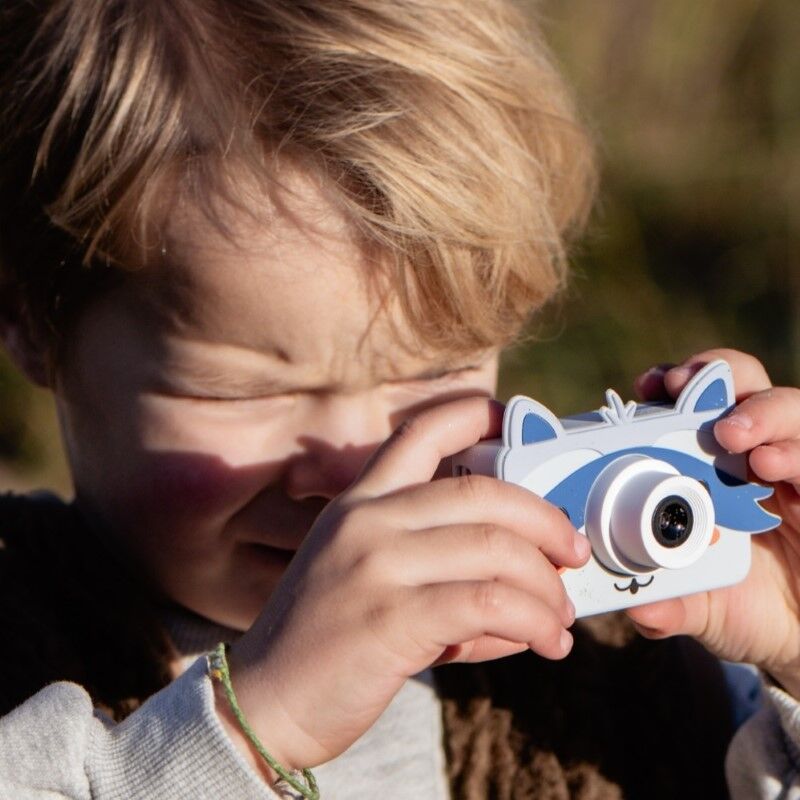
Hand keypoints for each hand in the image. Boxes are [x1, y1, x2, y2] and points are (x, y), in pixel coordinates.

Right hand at [223, 396, 589, 774]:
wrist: (264, 701)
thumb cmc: (325, 641)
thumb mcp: (367, 578)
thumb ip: (438, 568)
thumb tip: (527, 585)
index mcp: (360, 502)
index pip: (419, 431)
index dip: (470, 414)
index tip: (509, 419)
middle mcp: (367, 519)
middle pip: (483, 492)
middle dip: (546, 521)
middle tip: (572, 555)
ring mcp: (375, 563)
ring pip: (496, 549)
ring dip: (547, 588)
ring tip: (560, 620)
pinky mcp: (389, 617)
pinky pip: (488, 604)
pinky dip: (532, 622)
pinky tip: (545, 643)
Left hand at [627, 348, 799, 694]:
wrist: (797, 639)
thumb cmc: (742, 606)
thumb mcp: (701, 608)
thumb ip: (671, 605)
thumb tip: (642, 610)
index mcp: (711, 470)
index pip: (699, 404)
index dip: (679, 384)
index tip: (652, 385)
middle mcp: (755, 460)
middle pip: (746, 388)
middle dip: (716, 377)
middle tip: (684, 391)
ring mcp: (796, 474)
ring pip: (791, 412)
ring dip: (763, 415)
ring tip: (736, 440)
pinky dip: (797, 456)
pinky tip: (772, 467)